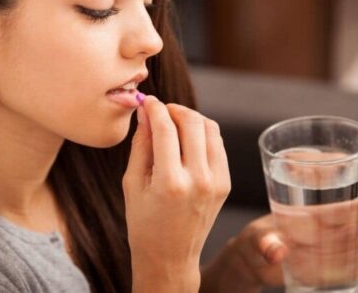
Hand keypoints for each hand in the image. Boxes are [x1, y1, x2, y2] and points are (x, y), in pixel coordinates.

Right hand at [123, 95, 231, 291]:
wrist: (169, 256)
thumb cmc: (144, 222)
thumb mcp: (132, 182)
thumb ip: (141, 144)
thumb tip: (145, 111)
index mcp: (170, 183)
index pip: (165, 128)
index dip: (154, 108)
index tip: (146, 101)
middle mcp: (198, 180)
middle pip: (192, 122)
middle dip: (174, 109)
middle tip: (160, 110)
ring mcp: (216, 182)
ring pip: (210, 128)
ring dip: (191, 118)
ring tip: (174, 122)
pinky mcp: (225, 183)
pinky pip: (217, 144)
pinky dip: (203, 134)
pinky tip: (187, 139)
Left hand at [200, 193, 357, 292]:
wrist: (252, 263)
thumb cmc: (254, 241)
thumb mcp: (257, 239)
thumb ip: (266, 244)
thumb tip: (276, 252)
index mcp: (312, 209)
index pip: (345, 195)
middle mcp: (325, 224)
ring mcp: (330, 244)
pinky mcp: (329, 263)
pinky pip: (354, 263)